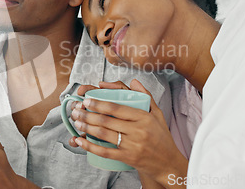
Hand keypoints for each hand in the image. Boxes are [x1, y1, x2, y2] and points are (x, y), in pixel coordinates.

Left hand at [71, 80, 187, 187]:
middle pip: (106, 120)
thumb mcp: (157, 114)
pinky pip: (105, 152)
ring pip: (103, 134)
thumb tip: (134, 81)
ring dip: (86, 127)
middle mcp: (138, 131)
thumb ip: (146, 96)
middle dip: (87, 114)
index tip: (86, 100)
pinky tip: (80, 140)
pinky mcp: (127, 158)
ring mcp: (132, 145)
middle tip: (76, 110)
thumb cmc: (161, 137)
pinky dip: (90, 146)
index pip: (116, 108)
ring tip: (76, 121)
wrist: (168, 163)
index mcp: (144, 117)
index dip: (99, 103)